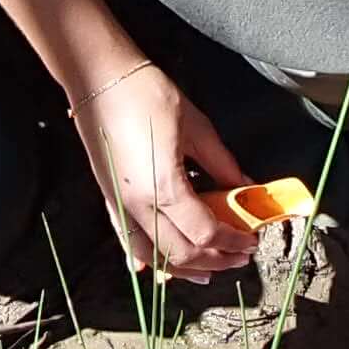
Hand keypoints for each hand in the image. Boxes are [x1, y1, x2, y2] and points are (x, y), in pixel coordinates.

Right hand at [73, 62, 258, 278]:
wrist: (98, 78)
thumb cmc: (145, 94)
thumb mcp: (197, 127)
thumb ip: (223, 165)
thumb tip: (247, 186)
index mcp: (164, 187)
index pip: (206, 233)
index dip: (233, 242)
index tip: (250, 240)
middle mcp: (139, 206)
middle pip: (182, 254)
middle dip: (215, 261)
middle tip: (238, 255)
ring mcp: (121, 206)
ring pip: (154, 257)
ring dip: (183, 268)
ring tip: (207, 268)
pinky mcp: (110, 200)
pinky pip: (129, 241)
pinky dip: (146, 259)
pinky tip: (154, 270)